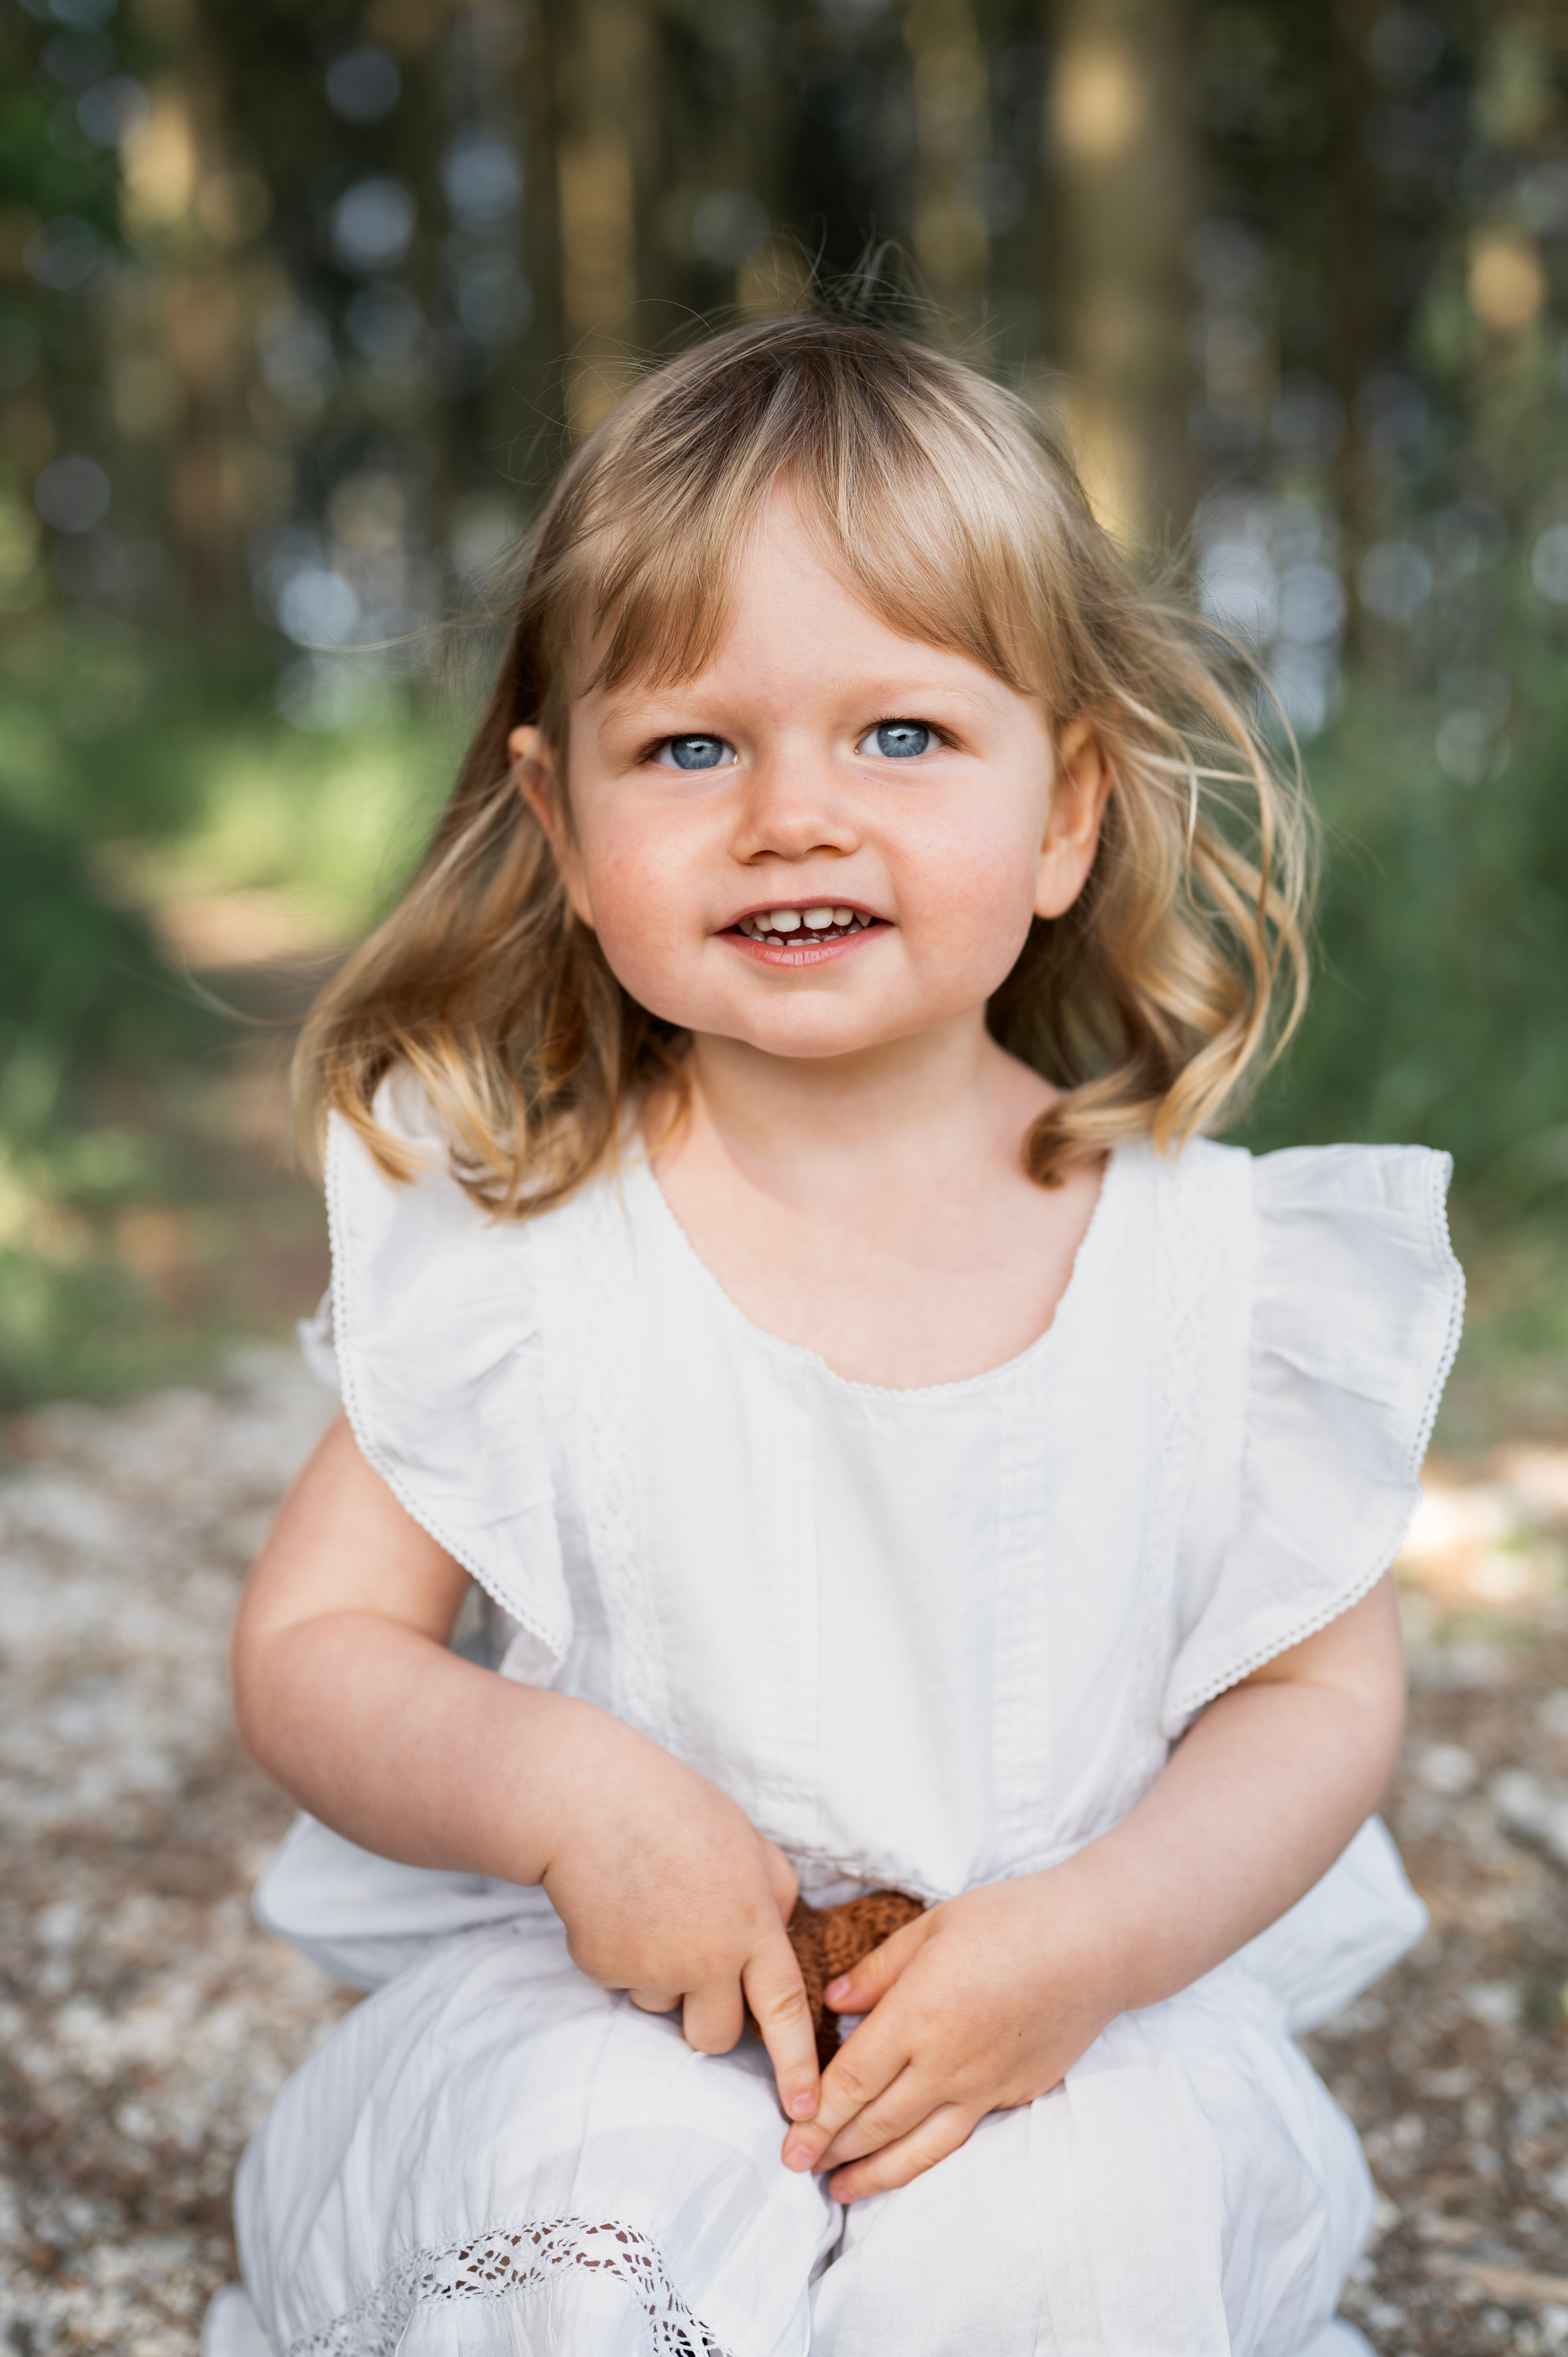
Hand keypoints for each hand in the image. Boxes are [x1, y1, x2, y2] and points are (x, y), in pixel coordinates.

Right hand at [540, 1717, 819, 2125]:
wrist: (590, 1802)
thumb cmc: (675, 1811)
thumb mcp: (748, 1842)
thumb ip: (774, 1893)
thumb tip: (780, 1934)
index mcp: (751, 1925)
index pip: (784, 2011)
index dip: (796, 2066)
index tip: (808, 2111)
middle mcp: (706, 1959)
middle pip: (715, 2036)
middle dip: (707, 2019)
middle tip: (692, 1963)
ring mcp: (652, 1969)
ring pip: (663, 2007)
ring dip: (659, 1977)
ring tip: (649, 1909)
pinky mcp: (605, 1970)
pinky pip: (622, 1982)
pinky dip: (620, 1954)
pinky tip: (616, 1906)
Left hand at [780, 1867, 1124, 2200]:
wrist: (1093, 1944)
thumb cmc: (1010, 1920)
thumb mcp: (932, 1927)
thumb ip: (879, 1971)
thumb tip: (834, 2003)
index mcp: (917, 2015)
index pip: (852, 2081)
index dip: (816, 2116)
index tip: (789, 2140)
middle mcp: (946, 2063)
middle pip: (877, 2122)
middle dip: (833, 2150)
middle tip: (798, 2168)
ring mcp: (983, 2086)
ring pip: (918, 2146)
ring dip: (874, 2172)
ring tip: (840, 2190)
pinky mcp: (1014, 2094)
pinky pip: (959, 2136)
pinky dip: (924, 2157)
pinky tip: (906, 2162)